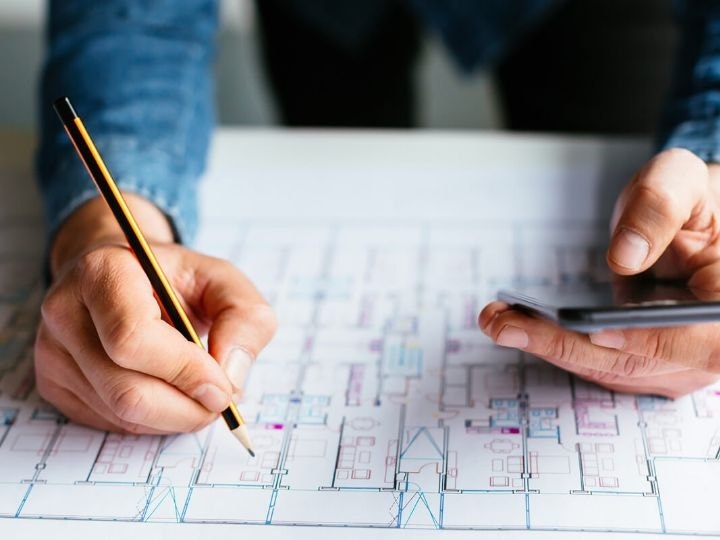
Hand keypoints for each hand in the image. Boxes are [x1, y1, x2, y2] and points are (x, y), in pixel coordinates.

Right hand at [34, 194, 275, 432]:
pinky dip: (153, 420)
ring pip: (121, 414)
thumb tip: (231, 376)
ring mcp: (52, 351)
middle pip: (126, 390)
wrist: (126, 277)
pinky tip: (168, 391)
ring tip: (199, 392)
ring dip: (175, 417)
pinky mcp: (54, 384)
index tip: (223, 386)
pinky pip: (110, 423)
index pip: (133, 339)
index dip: (185, 372)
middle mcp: (65, 311)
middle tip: (220, 401)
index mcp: (104, 272)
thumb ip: (245, 318)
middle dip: (186, 408)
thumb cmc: (176, 280)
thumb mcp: (224, 281)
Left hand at [480, 148, 719, 397]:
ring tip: (496, 320)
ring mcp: (678, 362)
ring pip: (610, 369)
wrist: (698, 225)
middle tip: (503, 322)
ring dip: (551, 348)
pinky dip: (557, 346)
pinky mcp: (646, 361)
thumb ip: (660, 207)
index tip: (596, 328)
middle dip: (565, 345)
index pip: (695, 341)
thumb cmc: (695, 201)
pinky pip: (599, 362)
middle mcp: (710, 346)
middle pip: (637, 363)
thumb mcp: (682, 181)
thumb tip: (625, 256)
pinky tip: (516, 323)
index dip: (646, 340)